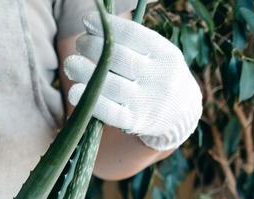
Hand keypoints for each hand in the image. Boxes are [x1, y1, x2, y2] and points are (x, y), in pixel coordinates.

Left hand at [64, 12, 201, 151]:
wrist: (182, 113)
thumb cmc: (158, 76)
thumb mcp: (157, 55)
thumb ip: (131, 43)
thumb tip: (92, 26)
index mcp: (165, 54)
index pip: (132, 35)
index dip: (106, 27)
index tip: (87, 21)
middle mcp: (158, 77)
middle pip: (117, 58)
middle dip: (92, 47)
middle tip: (80, 43)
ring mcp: (146, 101)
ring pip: (109, 84)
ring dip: (84, 71)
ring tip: (71, 63)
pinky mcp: (135, 122)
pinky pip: (109, 112)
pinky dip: (90, 101)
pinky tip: (74, 91)